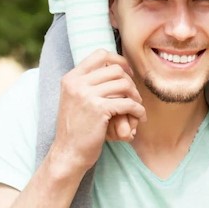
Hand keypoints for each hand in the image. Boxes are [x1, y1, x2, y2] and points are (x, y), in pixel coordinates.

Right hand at [52, 50, 144, 170]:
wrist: (68, 153)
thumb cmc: (76, 128)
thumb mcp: (74, 99)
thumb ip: (87, 83)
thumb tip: (112, 66)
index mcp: (70, 78)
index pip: (99, 54)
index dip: (119, 61)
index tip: (128, 73)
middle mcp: (76, 83)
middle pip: (115, 69)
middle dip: (130, 81)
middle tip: (134, 96)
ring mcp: (86, 95)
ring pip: (124, 84)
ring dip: (136, 96)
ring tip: (137, 107)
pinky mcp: (99, 110)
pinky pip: (128, 103)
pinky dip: (138, 110)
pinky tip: (140, 118)